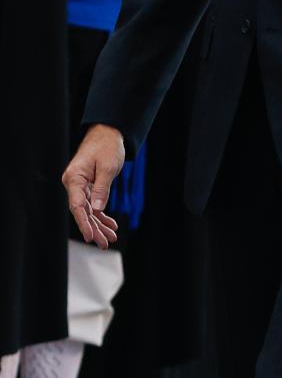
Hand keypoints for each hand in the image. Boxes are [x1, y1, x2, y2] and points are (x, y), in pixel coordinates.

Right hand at [62, 124, 124, 247]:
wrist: (108, 134)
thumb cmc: (106, 146)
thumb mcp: (108, 167)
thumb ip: (102, 189)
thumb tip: (97, 209)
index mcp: (74, 178)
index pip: (77, 205)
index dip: (83, 223)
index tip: (89, 236)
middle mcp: (74, 183)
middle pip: (82, 211)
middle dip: (94, 229)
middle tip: (104, 243)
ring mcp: (80, 186)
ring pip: (88, 211)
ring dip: (99, 225)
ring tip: (110, 238)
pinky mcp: (88, 186)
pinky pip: (93, 205)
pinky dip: (102, 216)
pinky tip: (110, 226)